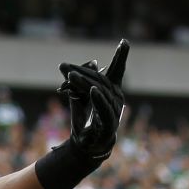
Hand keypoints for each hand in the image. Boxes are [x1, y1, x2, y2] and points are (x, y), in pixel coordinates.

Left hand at [57, 39, 129, 161]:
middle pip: (100, 80)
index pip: (117, 72)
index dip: (120, 58)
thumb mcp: (79, 98)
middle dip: (82, 72)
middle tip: (63, 66)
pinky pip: (104, 109)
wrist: (85, 147)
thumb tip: (78, 63)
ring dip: (84, 83)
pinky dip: (98, 99)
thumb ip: (79, 82)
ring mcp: (115, 111)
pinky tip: (92, 89)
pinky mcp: (109, 124)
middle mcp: (116, 99)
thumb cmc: (85, 121)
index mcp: (111, 92)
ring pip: (100, 92)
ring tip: (70, 75)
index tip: (125, 42)